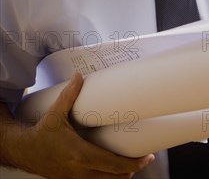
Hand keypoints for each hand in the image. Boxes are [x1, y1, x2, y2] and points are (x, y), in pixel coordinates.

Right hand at [10, 73, 154, 177]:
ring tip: (132, 162)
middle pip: (115, 177)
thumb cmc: (41, 133)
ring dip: (120, 175)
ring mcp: (76, 178)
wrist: (24, 151)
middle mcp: (80, 170)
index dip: (134, 164)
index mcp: (81, 154)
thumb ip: (69, 94)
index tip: (147, 157)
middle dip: (133, 169)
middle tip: (144, 158)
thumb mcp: (55, 113)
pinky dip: (108, 176)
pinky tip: (113, 167)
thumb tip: (79, 76)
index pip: (114, 165)